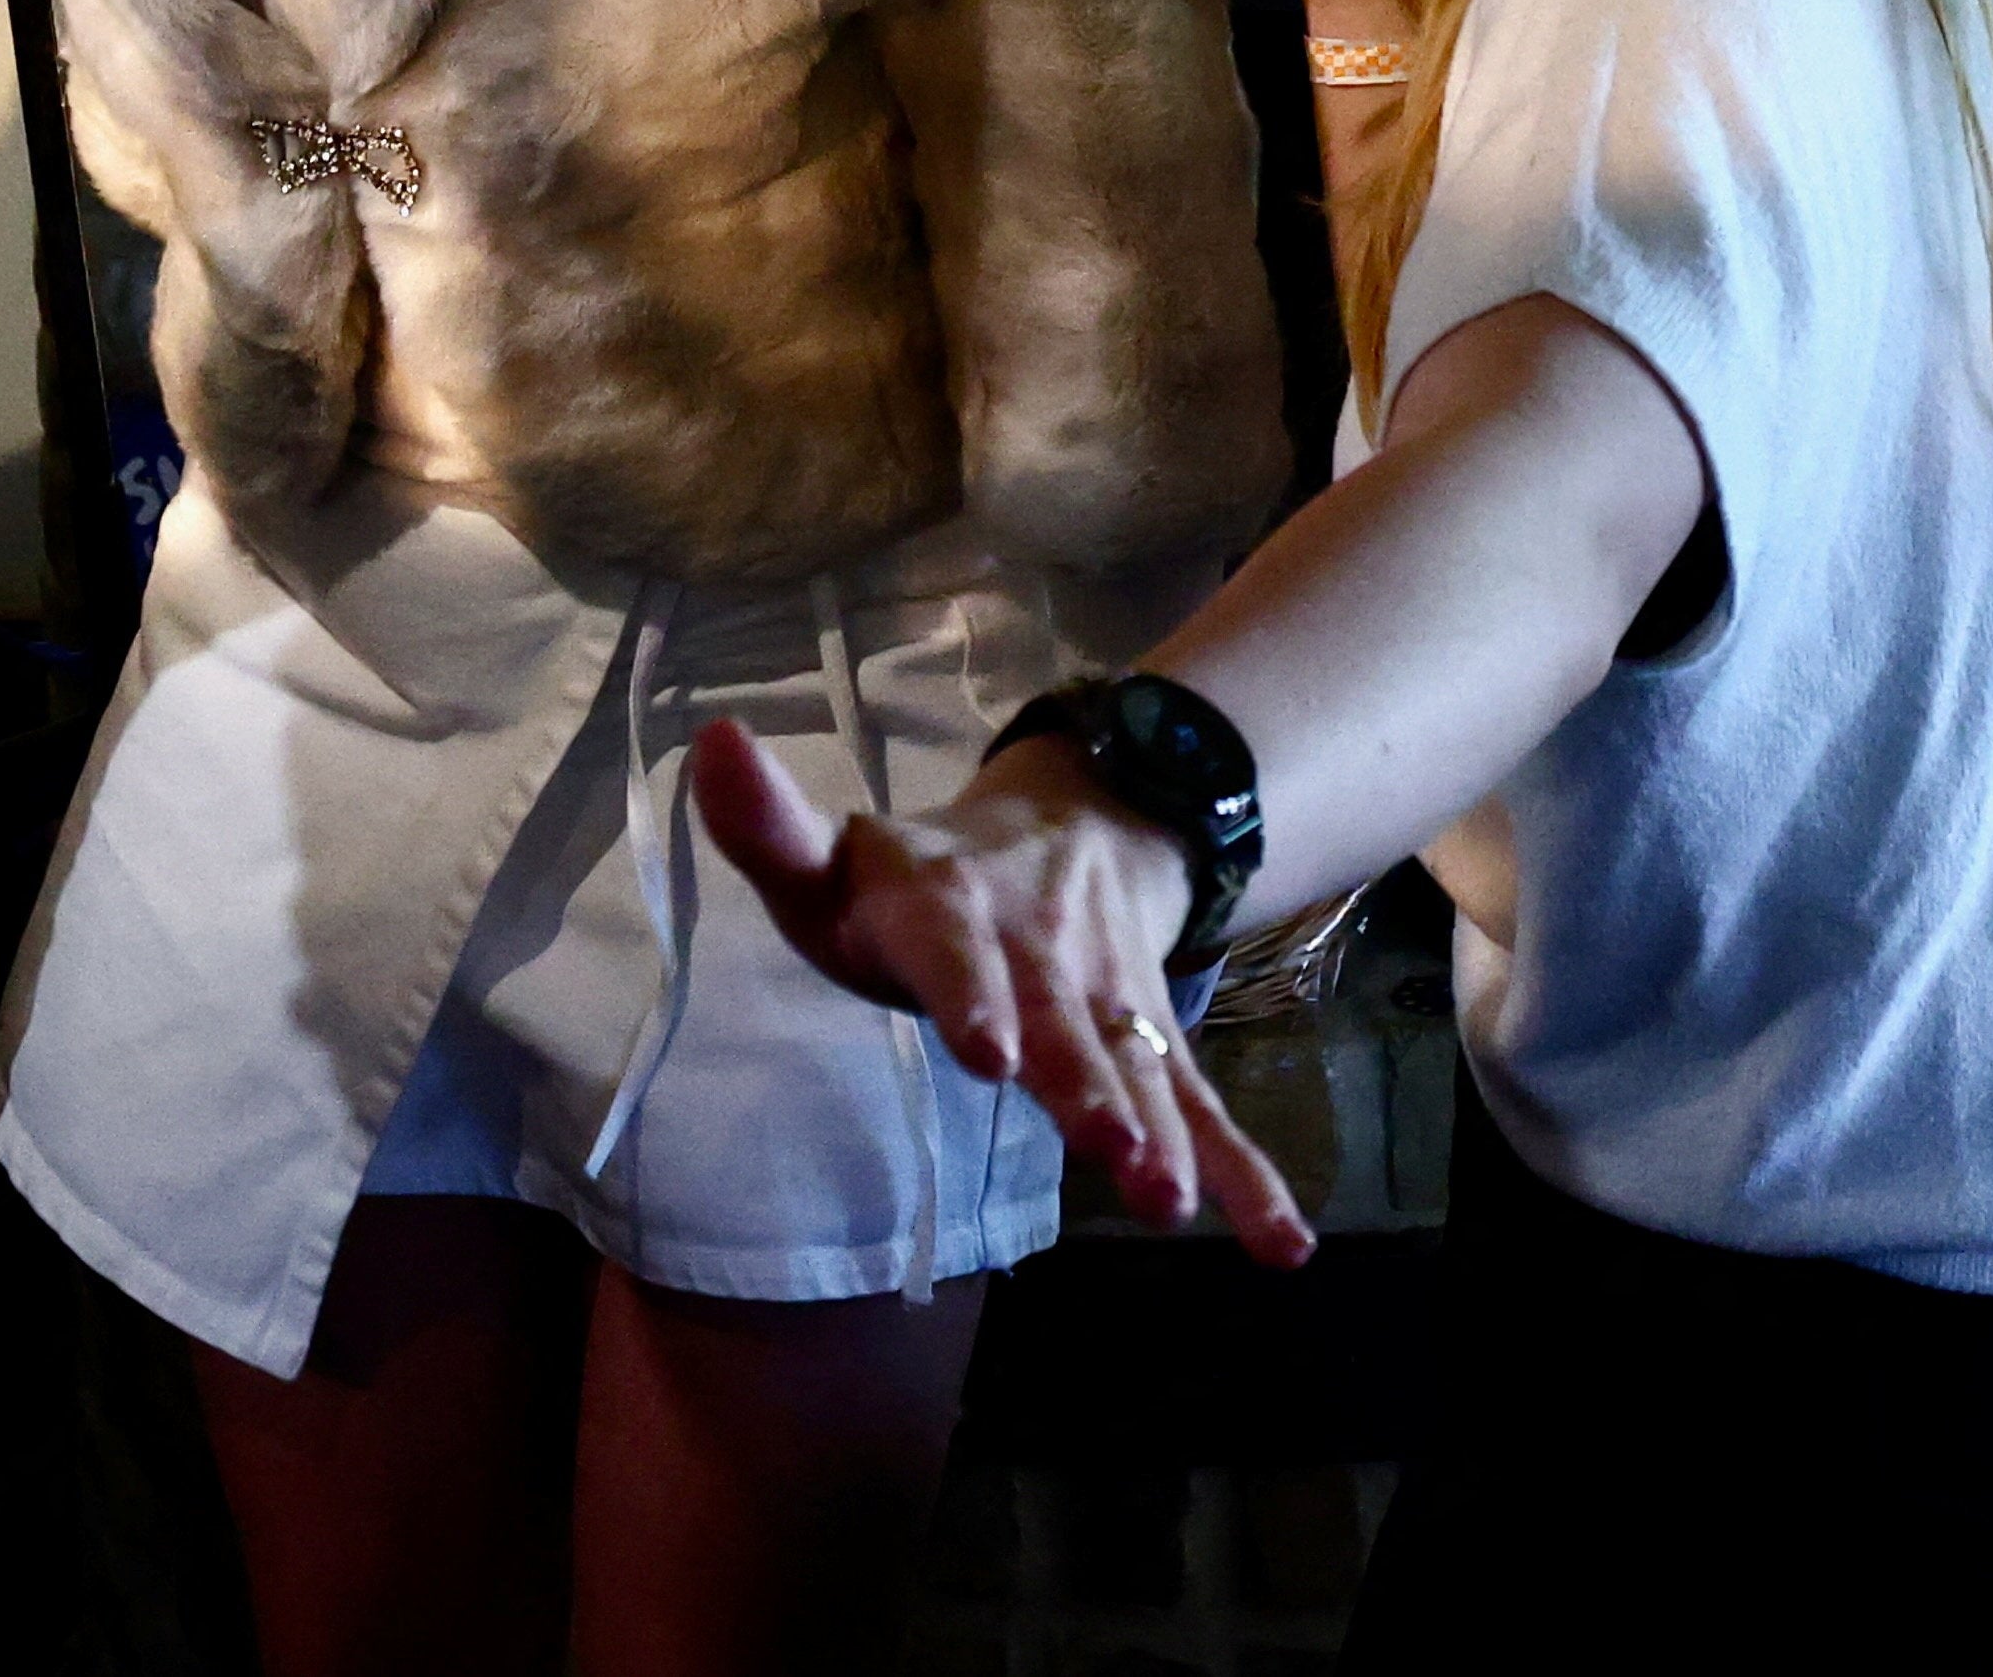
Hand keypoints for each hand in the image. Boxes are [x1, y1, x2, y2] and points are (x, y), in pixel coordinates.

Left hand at [687, 716, 1310, 1263]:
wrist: (1072, 823)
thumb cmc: (911, 878)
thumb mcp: (836, 858)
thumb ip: (770, 831)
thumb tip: (710, 745)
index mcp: (949, 904)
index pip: (953, 948)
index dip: (972, 994)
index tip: (990, 1051)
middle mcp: (1038, 952)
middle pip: (1062, 1023)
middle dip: (1084, 1085)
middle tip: (1112, 1149)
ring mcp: (1106, 1001)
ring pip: (1136, 1067)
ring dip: (1161, 1133)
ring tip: (1167, 1197)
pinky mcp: (1153, 1043)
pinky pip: (1203, 1108)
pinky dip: (1247, 1174)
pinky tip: (1282, 1246)